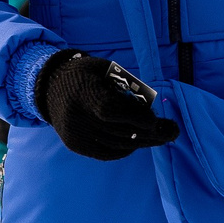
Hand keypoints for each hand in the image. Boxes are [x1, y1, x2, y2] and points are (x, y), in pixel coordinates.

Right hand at [34, 51, 178, 160]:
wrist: (50, 88)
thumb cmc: (86, 74)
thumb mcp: (106, 70)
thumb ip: (126, 86)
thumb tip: (150, 107)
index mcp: (83, 92)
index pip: (110, 111)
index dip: (134, 117)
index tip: (154, 119)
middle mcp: (76, 116)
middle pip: (117, 130)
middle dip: (149, 133)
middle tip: (173, 131)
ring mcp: (75, 134)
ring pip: (114, 143)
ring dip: (142, 142)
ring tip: (163, 137)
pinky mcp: (75, 145)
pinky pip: (105, 152)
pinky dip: (125, 149)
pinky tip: (138, 142)